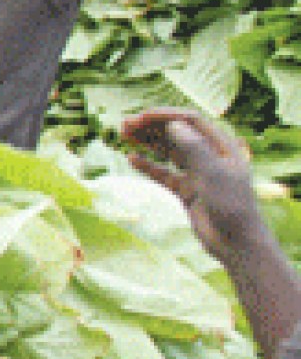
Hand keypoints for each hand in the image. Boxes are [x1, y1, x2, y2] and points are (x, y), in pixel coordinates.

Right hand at [120, 108, 271, 265]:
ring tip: (124, 135)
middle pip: (177, 133)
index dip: (165, 116)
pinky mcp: (187, 190)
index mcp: (222, 146)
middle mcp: (209, 156)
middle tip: (124, 124)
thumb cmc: (231, 206)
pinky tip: (131, 159)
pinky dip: (148, 165)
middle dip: (151, 127)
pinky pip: (164, 173)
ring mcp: (197, 173)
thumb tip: (173, 124)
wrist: (235, 242)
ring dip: (147, 142)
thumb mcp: (213, 174)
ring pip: (168, 151)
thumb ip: (194, 148)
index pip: (190, 121)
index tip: (140, 117)